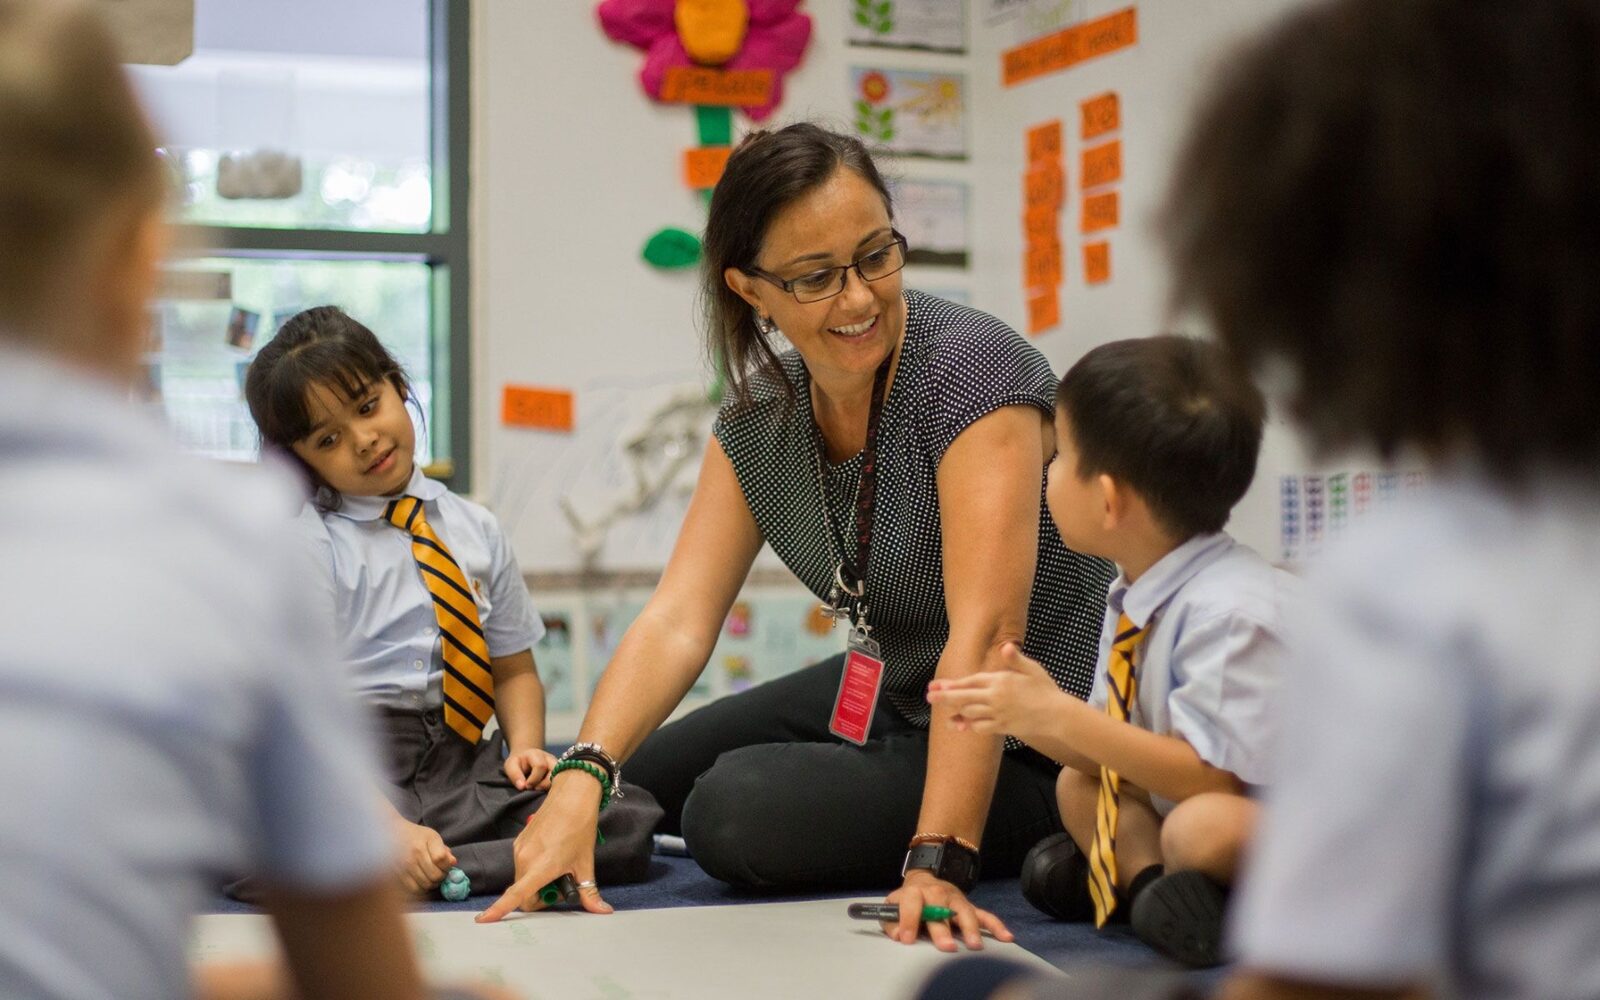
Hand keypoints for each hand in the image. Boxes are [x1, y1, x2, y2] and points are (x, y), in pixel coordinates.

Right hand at [393, 818, 455, 895]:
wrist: (393, 837)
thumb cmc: (416, 837)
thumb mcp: (432, 837)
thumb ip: (444, 850)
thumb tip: (453, 863)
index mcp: (423, 843)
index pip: (441, 860)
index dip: (447, 864)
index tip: (445, 863)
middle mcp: (412, 856)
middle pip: (435, 876)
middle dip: (442, 876)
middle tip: (440, 871)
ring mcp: (404, 867)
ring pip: (426, 885)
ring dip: (433, 883)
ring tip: (431, 876)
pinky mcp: (398, 876)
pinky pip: (415, 889)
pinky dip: (422, 888)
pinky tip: (422, 880)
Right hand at [475, 771, 610, 922]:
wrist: (572, 796)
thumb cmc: (580, 829)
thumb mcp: (585, 864)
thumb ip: (589, 892)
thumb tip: (603, 912)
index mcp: (539, 868)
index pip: (515, 896)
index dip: (499, 910)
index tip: (484, 921)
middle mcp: (523, 860)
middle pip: (524, 893)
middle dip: (542, 894)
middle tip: (563, 881)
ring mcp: (519, 849)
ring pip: (524, 878)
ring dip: (538, 880)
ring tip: (560, 865)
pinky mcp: (519, 841)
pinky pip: (523, 864)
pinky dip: (535, 867)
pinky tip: (552, 854)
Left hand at [503, 747, 557, 791]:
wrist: (525, 758)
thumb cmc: (517, 763)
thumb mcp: (511, 766)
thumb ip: (515, 775)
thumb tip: (522, 787)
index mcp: (536, 754)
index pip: (540, 766)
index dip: (534, 779)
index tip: (526, 786)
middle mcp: (550, 758)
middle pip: (554, 771)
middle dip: (544, 784)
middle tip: (535, 789)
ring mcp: (557, 765)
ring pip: (560, 777)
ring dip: (550, 786)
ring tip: (539, 789)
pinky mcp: (560, 773)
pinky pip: (561, 781)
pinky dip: (554, 788)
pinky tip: (545, 791)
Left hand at [884, 869, 1013, 952]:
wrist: (926, 880)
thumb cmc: (908, 901)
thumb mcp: (892, 907)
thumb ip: (891, 922)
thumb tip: (899, 936)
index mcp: (915, 892)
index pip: (911, 903)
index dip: (908, 920)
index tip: (907, 939)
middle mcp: (937, 893)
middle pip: (940, 910)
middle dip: (942, 929)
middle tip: (947, 947)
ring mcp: (956, 900)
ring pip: (965, 912)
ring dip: (970, 928)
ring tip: (974, 945)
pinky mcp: (969, 906)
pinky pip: (985, 915)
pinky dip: (996, 926)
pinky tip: (1007, 937)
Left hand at [925, 642, 1068, 741]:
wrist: (1057, 715)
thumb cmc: (1045, 689)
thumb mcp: (1032, 669)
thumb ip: (1016, 659)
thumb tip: (1007, 646)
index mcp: (1001, 681)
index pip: (971, 681)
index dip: (952, 684)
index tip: (937, 685)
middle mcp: (996, 698)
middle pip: (964, 698)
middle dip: (945, 698)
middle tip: (929, 697)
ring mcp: (998, 713)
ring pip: (970, 713)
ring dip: (955, 712)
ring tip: (943, 712)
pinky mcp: (1003, 726)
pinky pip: (981, 728)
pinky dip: (969, 726)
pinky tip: (960, 725)